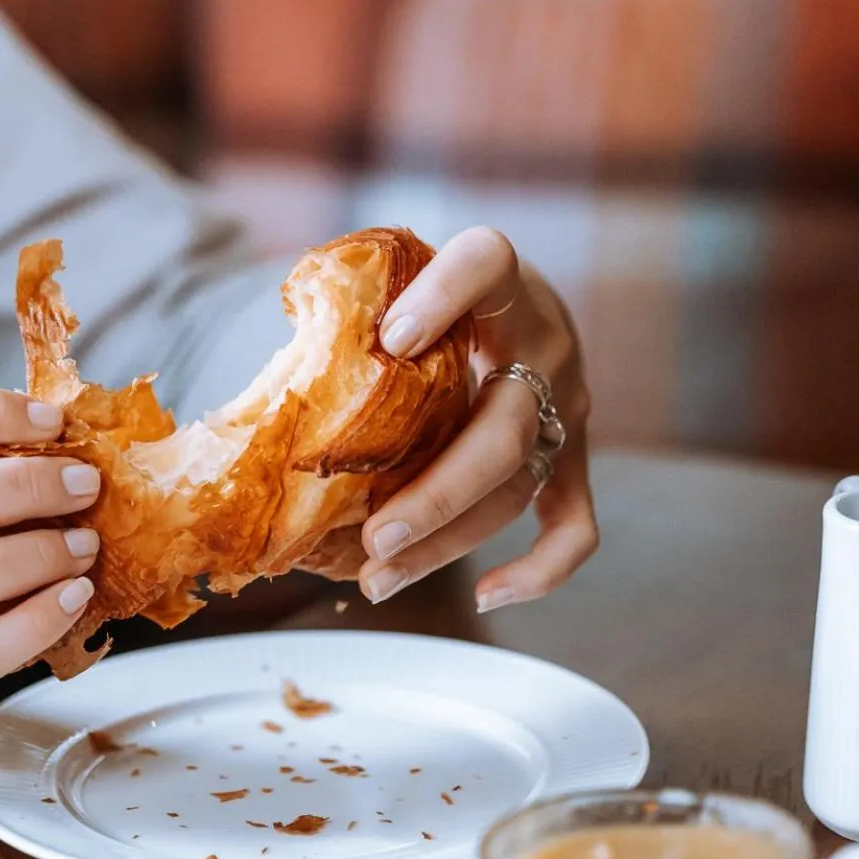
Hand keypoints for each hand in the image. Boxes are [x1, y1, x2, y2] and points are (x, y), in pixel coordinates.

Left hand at [358, 227, 597, 610]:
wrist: (513, 297)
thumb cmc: (430, 291)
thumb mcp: (401, 273)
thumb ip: (354, 297)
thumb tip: (284, 343)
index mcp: (502, 280)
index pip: (486, 265)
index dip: (445, 298)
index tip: (392, 337)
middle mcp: (546, 344)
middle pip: (502, 432)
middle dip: (437, 494)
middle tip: (373, 535)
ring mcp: (566, 407)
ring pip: (518, 489)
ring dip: (449, 542)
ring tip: (377, 576)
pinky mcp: (572, 454)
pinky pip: (575, 525)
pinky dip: (541, 570)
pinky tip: (485, 594)